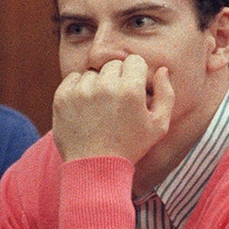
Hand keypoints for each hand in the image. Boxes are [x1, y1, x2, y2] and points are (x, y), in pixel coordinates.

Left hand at [52, 55, 174, 163]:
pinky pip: (73, 78)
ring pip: (93, 73)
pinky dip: (78, 89)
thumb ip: (166, 94)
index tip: (132, 92)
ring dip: (97, 85)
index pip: (134, 61)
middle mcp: (105, 86)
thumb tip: (162, 69)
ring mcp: (81, 91)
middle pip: (113, 65)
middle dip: (117, 79)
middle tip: (116, 103)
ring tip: (100, 109)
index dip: (136, 76)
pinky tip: (85, 108)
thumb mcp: (159, 126)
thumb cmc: (130, 147)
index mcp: (130, 90)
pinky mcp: (62, 97)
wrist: (94, 168)